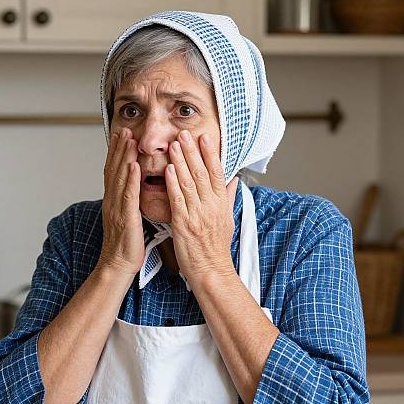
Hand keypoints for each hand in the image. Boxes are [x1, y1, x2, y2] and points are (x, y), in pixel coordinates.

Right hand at [98, 128, 144, 276]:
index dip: (116, 152)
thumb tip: (134, 189)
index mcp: (113, 201)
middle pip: (114, 169)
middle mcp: (112, 201)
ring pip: (119, 178)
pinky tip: (134, 165)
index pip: (113, 171)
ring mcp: (116, 208)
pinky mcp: (125, 217)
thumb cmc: (126, 245)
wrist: (117, 264)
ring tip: (129, 139)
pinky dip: (130, 179)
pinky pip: (128, 195)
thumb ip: (128, 202)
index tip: (121, 136)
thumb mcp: (126, 218)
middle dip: (119, 148)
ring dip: (123, 157)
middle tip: (124, 129)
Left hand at [165, 130, 238, 283]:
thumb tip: (235, 179)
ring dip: (180, 161)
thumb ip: (229, 197)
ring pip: (189, 182)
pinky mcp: (184, 224)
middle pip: (202, 173)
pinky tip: (168, 170)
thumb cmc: (217, 247)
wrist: (211, 270)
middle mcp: (211, 206)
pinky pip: (178, 199)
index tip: (204, 137)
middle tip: (184, 133)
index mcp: (221, 204)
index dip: (210, 154)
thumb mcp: (228, 220)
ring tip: (173, 144)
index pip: (217, 173)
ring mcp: (198, 214)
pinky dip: (173, 183)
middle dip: (192, 151)